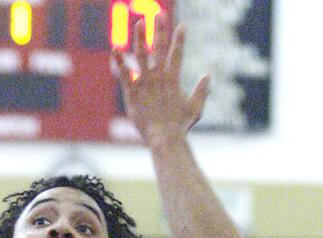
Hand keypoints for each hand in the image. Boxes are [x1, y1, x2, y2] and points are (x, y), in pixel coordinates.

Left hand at [113, 20, 209, 146]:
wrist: (165, 138)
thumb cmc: (180, 127)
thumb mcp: (196, 108)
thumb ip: (202, 91)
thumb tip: (208, 75)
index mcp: (173, 79)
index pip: (177, 54)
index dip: (180, 39)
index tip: (182, 25)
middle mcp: (159, 77)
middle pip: (160, 48)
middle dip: (160, 30)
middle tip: (160, 14)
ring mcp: (145, 84)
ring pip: (142, 56)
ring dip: (141, 38)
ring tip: (139, 23)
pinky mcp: (133, 92)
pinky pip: (124, 74)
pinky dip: (120, 62)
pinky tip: (114, 49)